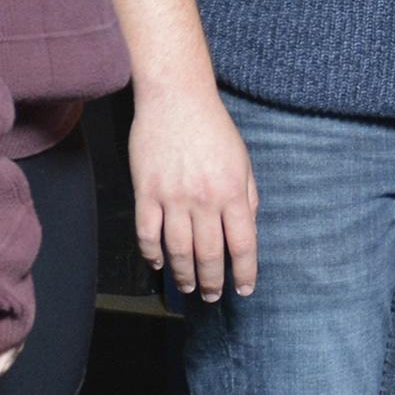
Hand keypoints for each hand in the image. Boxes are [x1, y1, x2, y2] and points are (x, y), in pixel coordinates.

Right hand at [129, 86, 258, 299]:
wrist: (176, 98)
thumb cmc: (214, 128)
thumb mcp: (243, 160)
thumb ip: (248, 196)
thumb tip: (248, 229)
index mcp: (232, 191)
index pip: (243, 244)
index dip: (245, 272)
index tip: (244, 289)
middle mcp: (204, 199)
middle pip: (210, 254)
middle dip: (212, 281)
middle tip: (211, 296)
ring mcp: (173, 197)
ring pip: (178, 249)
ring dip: (183, 274)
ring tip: (187, 287)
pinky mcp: (146, 191)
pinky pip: (147, 232)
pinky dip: (151, 253)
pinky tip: (158, 264)